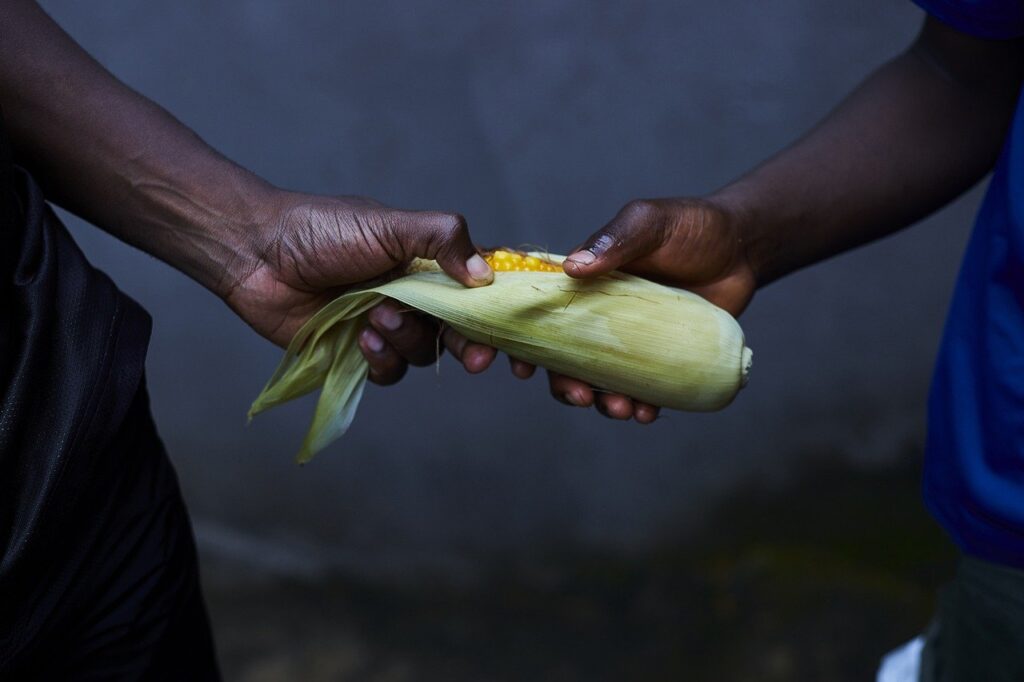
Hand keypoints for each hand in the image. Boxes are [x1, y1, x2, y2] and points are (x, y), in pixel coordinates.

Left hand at [222, 191, 493, 387]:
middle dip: (472, 346)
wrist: (257, 254)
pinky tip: (362, 339)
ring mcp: (386, 325)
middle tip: (478, 359)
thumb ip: (442, 239)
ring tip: (377, 317)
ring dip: (408, 341)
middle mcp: (414, 296)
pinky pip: (389, 373)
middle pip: (461, 332)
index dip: (499, 312)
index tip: (513, 332)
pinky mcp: (358, 352)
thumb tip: (486, 274)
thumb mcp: (389, 224)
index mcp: (428, 263)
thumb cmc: (322, 229)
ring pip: (424, 353)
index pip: (478, 290)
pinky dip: (382, 361)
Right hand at [512, 197, 756, 422]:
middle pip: (561, 357)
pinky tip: (647, 412)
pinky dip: (639, 406)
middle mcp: (596, 315)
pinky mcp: (658, 359)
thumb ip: (614, 239)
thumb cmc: (691, 227)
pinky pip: (640, 390)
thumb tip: (572, 267)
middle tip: (579, 396)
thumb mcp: (649, 221)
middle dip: (561, 384)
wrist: (743, 250)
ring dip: (601, 402)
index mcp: (581, 284)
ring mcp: (626, 341)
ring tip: (621, 410)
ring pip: (598, 380)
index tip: (511, 365)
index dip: (515, 340)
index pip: (535, 313)